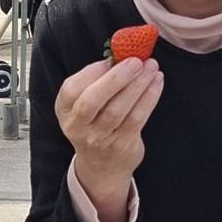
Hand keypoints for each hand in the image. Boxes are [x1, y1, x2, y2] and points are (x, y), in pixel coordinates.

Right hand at [55, 56, 163, 221]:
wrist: (102, 166)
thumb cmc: (95, 124)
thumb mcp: (85, 105)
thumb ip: (96, 82)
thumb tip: (121, 55)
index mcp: (65, 111)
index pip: (72, 89)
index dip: (92, 72)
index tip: (111, 58)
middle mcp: (78, 127)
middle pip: (93, 100)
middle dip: (116, 78)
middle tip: (136, 61)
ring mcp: (99, 138)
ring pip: (118, 109)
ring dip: (138, 85)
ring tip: (151, 67)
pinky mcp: (121, 145)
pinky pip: (136, 118)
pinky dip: (149, 98)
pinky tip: (156, 82)